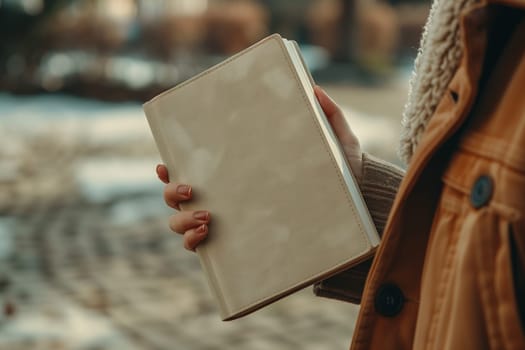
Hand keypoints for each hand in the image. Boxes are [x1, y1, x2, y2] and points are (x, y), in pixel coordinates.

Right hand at [156, 86, 360, 250]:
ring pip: (180, 223)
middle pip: (177, 195)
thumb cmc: (340, 180)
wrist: (353, 218)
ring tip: (207, 216)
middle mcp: (225, 197)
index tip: (167, 160)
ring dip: (181, 220)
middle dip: (171, 191)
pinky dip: (191, 241)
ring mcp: (227, 222)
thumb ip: (329, 115)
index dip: (172, 164)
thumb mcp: (337, 144)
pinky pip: (197, 246)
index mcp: (237, 172)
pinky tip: (206, 234)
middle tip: (189, 188)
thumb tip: (314, 89)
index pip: (195, 166)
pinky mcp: (234, 245)